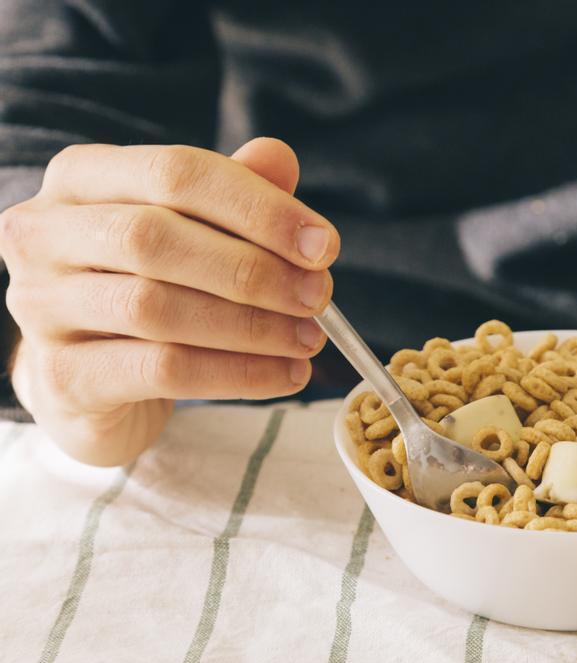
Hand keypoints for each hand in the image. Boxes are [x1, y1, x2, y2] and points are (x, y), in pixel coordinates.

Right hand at [0, 138, 338, 465]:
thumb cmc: (150, 284)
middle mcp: (45, 233)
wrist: (92, 381)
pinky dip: (235, 373)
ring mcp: (41, 306)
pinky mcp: (61, 376)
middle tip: (320, 297)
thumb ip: (236, 191)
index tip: (325, 246)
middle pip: (157, 237)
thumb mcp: (195, 229)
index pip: (176, 172)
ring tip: (309, 340)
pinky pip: (160, 370)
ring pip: (156, 308)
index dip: (259, 208)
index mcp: (82, 177)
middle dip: (255, 270)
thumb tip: (279, 158)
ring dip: (251, 326)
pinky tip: (283, 375)